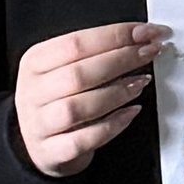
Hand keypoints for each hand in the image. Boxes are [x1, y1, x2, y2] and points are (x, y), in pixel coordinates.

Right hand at [13, 20, 163, 176]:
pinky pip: (83, 140)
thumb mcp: (63, 69)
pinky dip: (112, 125)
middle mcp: (33, 92)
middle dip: (122, 59)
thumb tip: (139, 39)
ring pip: (79, 107)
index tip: (146, 32)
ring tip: (141, 82)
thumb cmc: (57, 99)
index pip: (76, 43)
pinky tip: (132, 113)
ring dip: (117, 92)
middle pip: (79, 73)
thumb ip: (95, 55)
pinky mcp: (51, 152)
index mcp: (35, 62)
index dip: (115, 35)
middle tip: (150, 52)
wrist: (35, 143)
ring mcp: (39, 124)